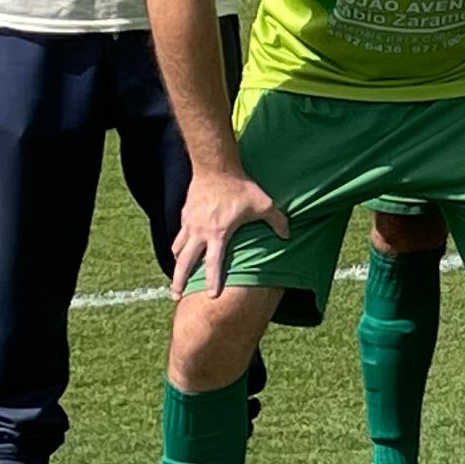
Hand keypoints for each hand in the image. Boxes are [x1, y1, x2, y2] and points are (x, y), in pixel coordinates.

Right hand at [168, 169, 284, 296]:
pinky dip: (177, 247)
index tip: (212, 296)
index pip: (214, 263)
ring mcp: (189, 224)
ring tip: (176, 278)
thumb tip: (288, 235)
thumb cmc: (240, 186)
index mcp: (218, 233)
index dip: (213, 280)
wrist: (215, 167)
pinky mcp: (185, 215)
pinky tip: (179, 253)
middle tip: (176, 296)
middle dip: (179, 281)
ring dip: (176, 265)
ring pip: (178, 250)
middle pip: (185, 262)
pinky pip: (178, 236)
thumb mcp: (263, 204)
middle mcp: (200, 232)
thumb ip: (277, 221)